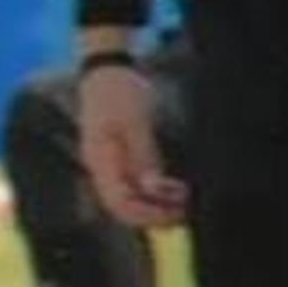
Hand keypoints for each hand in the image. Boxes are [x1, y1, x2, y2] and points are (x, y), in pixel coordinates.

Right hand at [76, 60, 184, 228]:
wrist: (106, 71)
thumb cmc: (119, 92)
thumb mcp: (136, 122)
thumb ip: (144, 157)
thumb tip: (153, 189)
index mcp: (101, 160)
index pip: (120, 204)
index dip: (148, 215)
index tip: (176, 214)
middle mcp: (101, 168)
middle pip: (124, 207)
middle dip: (155, 215)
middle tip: (186, 212)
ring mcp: (109, 165)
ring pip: (131, 199)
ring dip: (158, 206)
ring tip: (186, 201)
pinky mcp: (119, 160)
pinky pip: (135, 186)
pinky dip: (155, 193)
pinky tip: (175, 189)